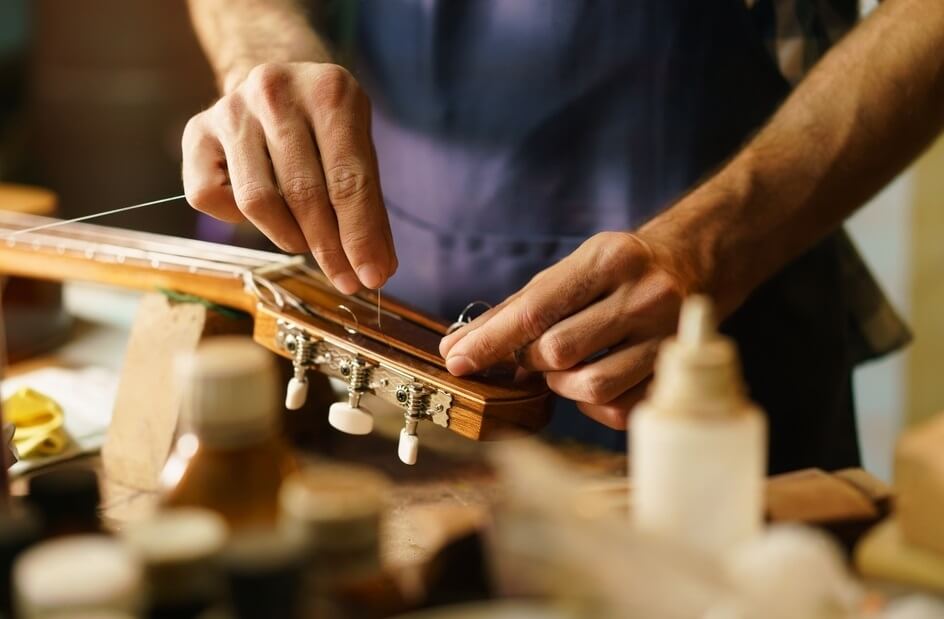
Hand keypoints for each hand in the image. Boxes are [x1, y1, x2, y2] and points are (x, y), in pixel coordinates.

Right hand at [182, 62, 396, 293]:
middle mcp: (274, 92)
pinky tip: (264, 209)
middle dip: (328, 248)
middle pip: (303, 193)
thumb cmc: (326, 127)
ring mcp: (230, 109)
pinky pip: (211, 197)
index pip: (348, 179)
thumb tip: (376, 267)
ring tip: (307, 241)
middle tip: (346, 279)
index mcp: (329, 91)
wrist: (278, 78)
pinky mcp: (196, 131)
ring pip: (257, 201)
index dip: (360, 236)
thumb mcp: (360, 150)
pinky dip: (239, 220)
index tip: (372, 277)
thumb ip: (369, 206)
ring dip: (289, 236)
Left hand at [438, 231, 704, 428]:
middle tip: (533, 354)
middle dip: (533, 361)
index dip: (490, 341)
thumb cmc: (615, 272)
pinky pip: (618, 408)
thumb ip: (513, 310)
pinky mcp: (675, 370)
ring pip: (591, 387)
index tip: (457, 361)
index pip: (536, 309)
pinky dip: (592, 404)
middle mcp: (644, 294)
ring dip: (562, 385)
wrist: (694, 264)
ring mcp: (666, 334)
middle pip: (559, 352)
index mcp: (609, 259)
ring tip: (564, 367)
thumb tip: (456, 349)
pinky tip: (594, 377)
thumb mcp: (569, 271)